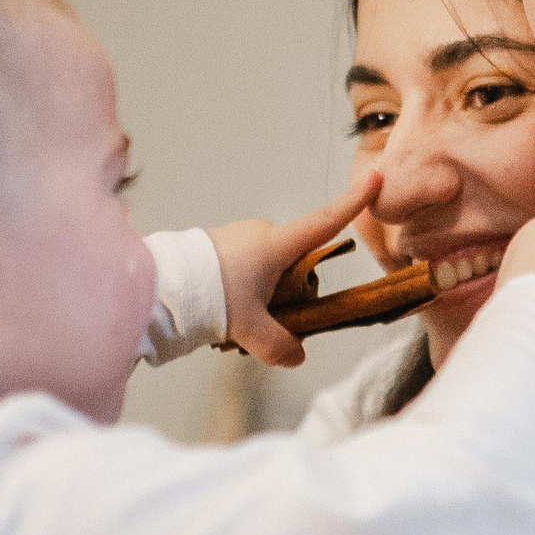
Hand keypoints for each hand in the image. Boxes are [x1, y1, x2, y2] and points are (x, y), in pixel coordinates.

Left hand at [208, 173, 381, 366]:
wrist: (160, 286)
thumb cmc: (209, 298)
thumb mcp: (250, 330)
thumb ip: (280, 345)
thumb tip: (297, 355)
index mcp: (277, 244)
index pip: (325, 223)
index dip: (352, 203)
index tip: (374, 179)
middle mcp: (262, 233)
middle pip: (296, 262)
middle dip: (291, 290)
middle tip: (266, 318)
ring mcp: (239, 236)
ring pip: (269, 268)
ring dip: (264, 293)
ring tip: (236, 317)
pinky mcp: (220, 244)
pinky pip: (246, 268)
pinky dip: (244, 289)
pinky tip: (222, 307)